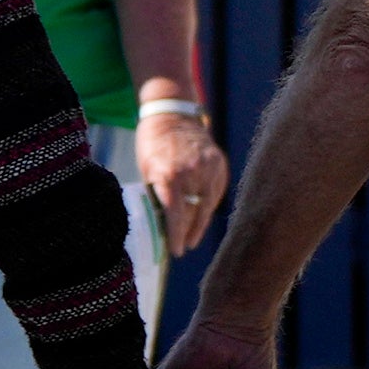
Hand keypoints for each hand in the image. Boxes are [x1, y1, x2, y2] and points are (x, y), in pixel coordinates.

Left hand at [137, 102, 230, 245]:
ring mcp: (210, 167)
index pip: (176, 213)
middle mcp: (193, 172)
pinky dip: (208, 205)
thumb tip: (159, 224)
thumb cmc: (152, 145)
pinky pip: (216, 193)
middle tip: (182, 248)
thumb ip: (156, 194)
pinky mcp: (221, 165)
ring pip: (208, 205)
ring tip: (191, 238)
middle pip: (195, 212)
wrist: (172, 116)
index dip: (176, 235)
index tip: (176, 251)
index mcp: (169, 174)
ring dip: (200, 223)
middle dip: (188, 233)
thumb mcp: (147, 171)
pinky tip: (200, 215)